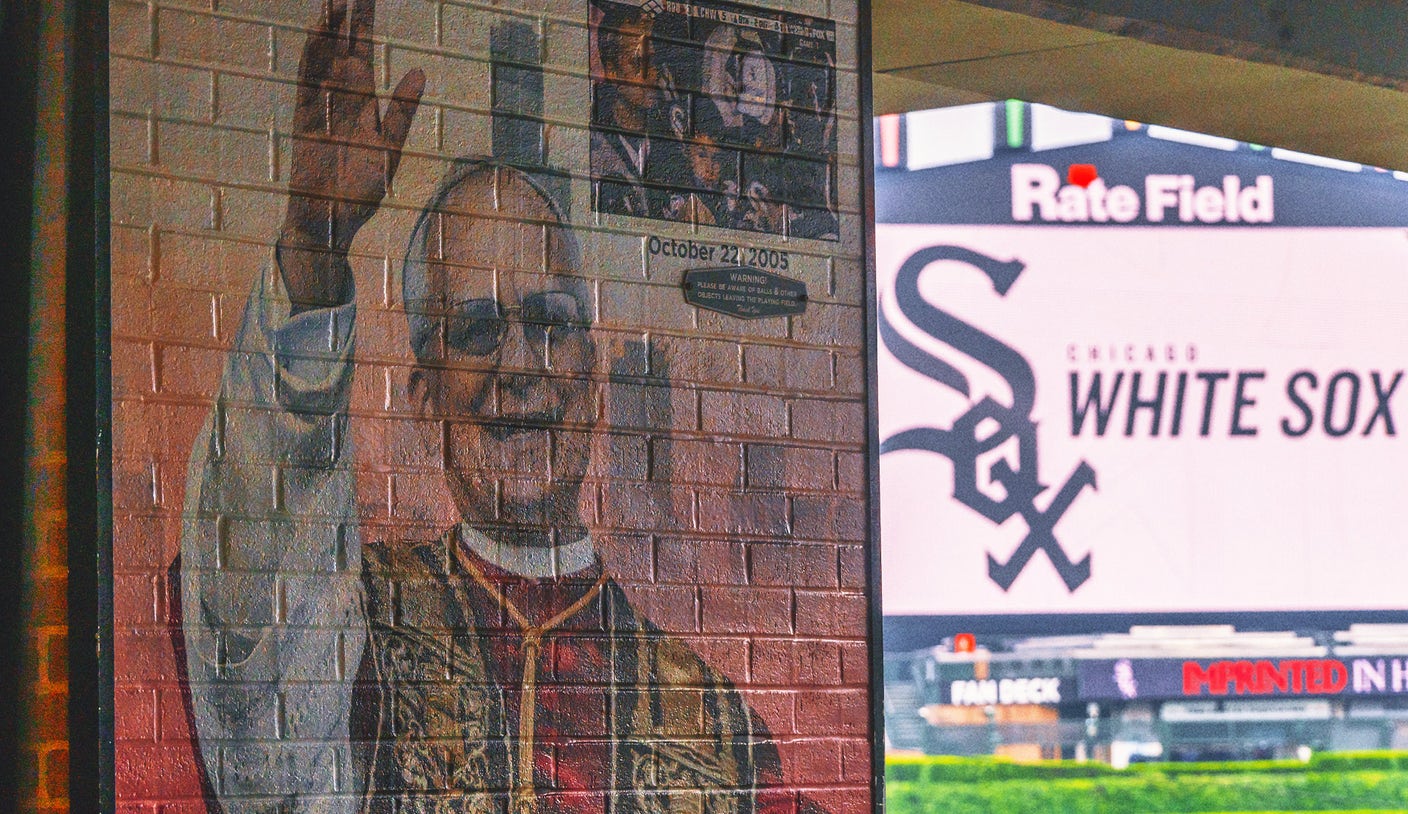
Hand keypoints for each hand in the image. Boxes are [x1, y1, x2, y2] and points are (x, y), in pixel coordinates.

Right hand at [278, 0, 423, 308]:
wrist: (332, 221)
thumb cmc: (362, 190)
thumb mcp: (390, 147)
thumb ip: (402, 110)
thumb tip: (419, 72)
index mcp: (366, 104)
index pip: (365, 55)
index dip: (365, 27)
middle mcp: (341, 99)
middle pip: (344, 50)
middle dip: (346, 21)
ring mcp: (321, 108)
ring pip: (324, 61)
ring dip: (328, 34)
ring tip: (333, 3)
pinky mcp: (304, 121)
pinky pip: (308, 83)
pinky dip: (312, 58)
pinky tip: (317, 35)